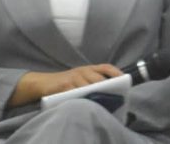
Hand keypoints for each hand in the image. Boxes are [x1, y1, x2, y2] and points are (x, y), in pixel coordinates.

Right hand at [7, 64, 122, 107]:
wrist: (45, 82)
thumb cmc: (68, 82)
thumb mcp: (81, 77)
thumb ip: (93, 81)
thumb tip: (110, 91)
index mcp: (89, 68)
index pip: (105, 67)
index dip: (116, 72)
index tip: (124, 78)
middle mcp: (83, 71)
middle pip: (99, 79)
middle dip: (107, 87)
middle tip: (113, 95)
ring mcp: (73, 77)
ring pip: (88, 86)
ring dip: (95, 94)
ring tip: (102, 100)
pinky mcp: (64, 85)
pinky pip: (76, 92)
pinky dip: (82, 97)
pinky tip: (86, 102)